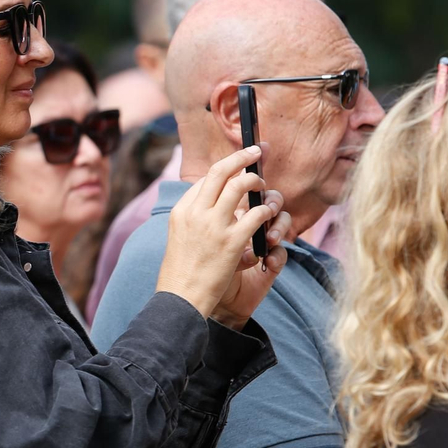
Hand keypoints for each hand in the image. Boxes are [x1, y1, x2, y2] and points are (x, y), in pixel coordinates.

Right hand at [155, 147, 282, 321]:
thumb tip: (214, 206)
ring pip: (240, 186)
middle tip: (256, 150)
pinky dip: (265, 210)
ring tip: (263, 184)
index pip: (205, 180)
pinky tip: (268, 213)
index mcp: (181, 211)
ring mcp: (213, 226)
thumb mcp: (179, 237)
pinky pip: (256, 215)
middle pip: (220, 171)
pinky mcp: (232, 242)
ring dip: (256, 181)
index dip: (225, 169)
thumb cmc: (180, 272)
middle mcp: (195, 213)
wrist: (180, 298)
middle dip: (241, 156)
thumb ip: (194, 219)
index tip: (237, 166)